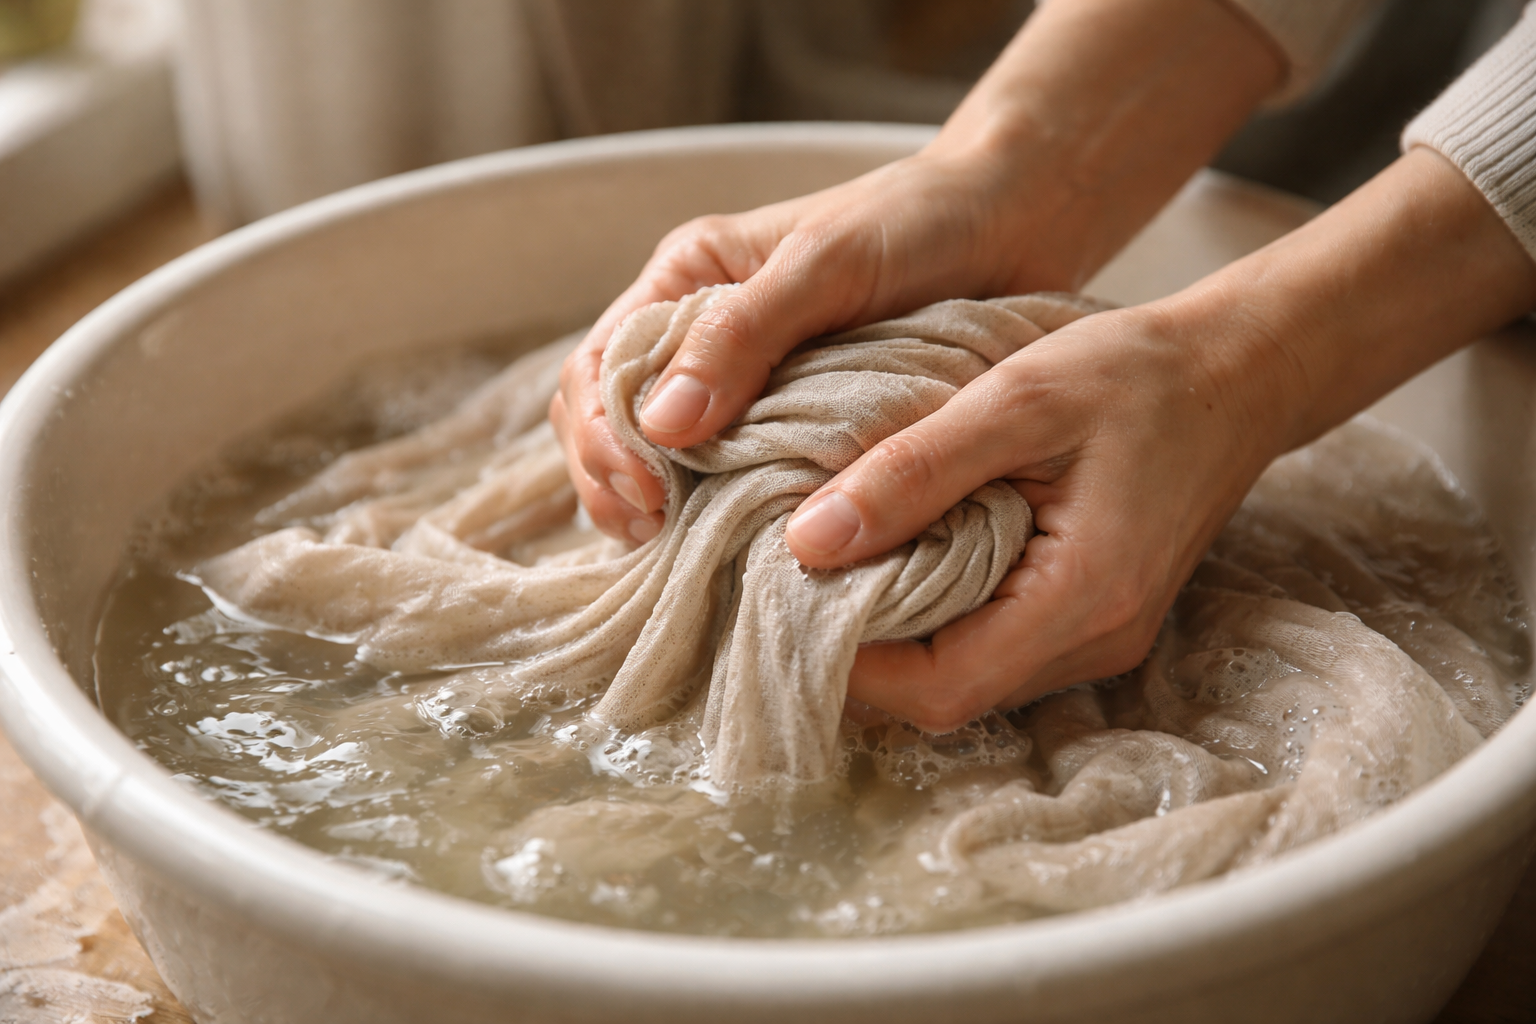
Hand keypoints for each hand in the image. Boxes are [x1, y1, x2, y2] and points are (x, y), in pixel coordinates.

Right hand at [549, 148, 1044, 541]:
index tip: (652, 492)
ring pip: (663, 465)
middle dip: (617, 486)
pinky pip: (734, 482)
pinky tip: (739, 549)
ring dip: (661, 513)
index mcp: (687, 283)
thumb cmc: (917, 224)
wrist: (1014, 225)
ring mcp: (745, 389)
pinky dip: (722, 518)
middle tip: (659, 537)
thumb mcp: (824, 265)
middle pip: (611, 427)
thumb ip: (741, 335)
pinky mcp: (795, 428)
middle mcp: (701, 339)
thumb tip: (659, 426)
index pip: (597, 372)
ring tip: (690, 557)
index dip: (603, 439)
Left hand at [793, 304, 1280, 732]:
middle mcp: (1097, 640)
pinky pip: (997, 650)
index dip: (853, 666)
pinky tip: (899, 568)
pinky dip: (937, 626)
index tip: (786, 604)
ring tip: (833, 575)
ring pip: (970, 680)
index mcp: (1083, 597)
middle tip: (792, 589)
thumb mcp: (1015, 399)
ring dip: (897, 644)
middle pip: (949, 698)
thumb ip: (913, 469)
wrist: (1236, 373)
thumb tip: (808, 541)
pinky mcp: (1095, 619)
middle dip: (863, 658)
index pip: (942, 687)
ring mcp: (1101, 637)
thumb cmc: (1135, 374)